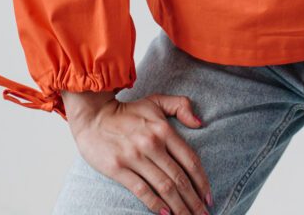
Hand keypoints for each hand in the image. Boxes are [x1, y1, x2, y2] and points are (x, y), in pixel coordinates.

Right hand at [61, 90, 212, 214]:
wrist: (94, 116)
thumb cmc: (128, 111)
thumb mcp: (157, 101)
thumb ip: (181, 106)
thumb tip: (200, 123)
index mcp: (164, 129)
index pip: (190, 159)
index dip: (202, 181)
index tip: (209, 196)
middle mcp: (152, 144)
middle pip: (179, 178)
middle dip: (193, 200)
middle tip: (203, 214)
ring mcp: (135, 157)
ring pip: (164, 187)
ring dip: (179, 206)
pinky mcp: (118, 168)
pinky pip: (141, 190)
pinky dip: (155, 204)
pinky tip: (166, 214)